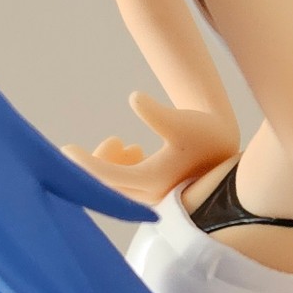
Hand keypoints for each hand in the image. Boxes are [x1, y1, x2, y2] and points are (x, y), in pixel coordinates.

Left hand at [62, 93, 239, 202]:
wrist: (228, 149)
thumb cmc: (207, 133)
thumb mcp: (182, 120)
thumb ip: (157, 112)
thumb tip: (134, 97)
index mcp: (152, 180)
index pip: (106, 177)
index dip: (83, 163)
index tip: (65, 149)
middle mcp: (150, 194)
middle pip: (107, 185)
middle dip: (96, 162)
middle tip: (110, 140)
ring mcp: (153, 195)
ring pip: (116, 185)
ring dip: (110, 164)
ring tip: (119, 142)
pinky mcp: (157, 191)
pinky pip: (126, 185)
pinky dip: (121, 168)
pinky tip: (131, 149)